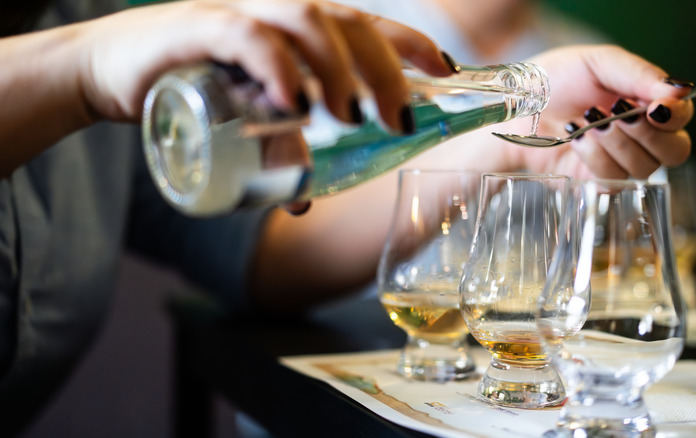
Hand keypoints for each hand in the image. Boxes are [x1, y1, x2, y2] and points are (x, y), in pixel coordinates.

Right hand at [77, 0, 454, 130]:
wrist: (105, 71)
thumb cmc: (183, 90)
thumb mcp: (244, 122)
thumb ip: (277, 153)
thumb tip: (304, 204)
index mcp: (294, 31)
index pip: (365, 26)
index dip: (409, 43)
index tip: (446, 71)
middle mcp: (275, 14)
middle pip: (348, 23)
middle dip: (386, 68)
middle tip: (402, 119)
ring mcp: (239, 16)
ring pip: (306, 22)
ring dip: (339, 68)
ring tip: (353, 115)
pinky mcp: (197, 29)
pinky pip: (247, 36)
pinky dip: (277, 66)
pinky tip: (296, 102)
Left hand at [516, 44, 694, 178]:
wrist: (516, 108)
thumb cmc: (556, 81)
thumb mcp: (598, 64)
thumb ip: (639, 74)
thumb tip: (681, 90)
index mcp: (647, 103)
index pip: (682, 117)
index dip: (674, 115)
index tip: (655, 107)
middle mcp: (641, 136)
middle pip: (675, 151)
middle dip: (645, 133)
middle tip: (615, 113)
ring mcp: (620, 162)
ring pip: (643, 167)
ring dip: (614, 142)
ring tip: (585, 120)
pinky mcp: (596, 181)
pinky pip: (613, 180)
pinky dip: (594, 157)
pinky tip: (576, 138)